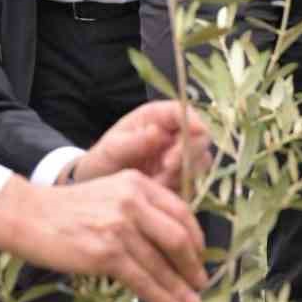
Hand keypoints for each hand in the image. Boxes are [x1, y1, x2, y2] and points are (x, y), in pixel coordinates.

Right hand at [0, 171, 206, 301]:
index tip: (200, 257)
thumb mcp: (109, 194)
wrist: (29, 216)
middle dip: (193, 266)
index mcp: (137, 183)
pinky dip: (160, 297)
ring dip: (179, 288)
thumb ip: (139, 209)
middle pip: (178, 238)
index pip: (181, 211)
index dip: (196, 238)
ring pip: (161, 263)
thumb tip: (170, 246)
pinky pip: (141, 280)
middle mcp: (132, 201)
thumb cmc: (67, 210)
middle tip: (200, 284)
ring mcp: (120, 227)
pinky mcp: (106, 253)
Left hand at [72, 99, 210, 190]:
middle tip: (166, 166)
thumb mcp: (111, 149)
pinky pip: (194, 183)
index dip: (193, 120)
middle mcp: (174, 135)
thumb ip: (133, 141)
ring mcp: (181, 158)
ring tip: (155, 180)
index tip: (194, 132)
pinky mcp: (183, 180)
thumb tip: (157, 132)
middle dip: (187, 152)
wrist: (99, 187)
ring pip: (201, 162)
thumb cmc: (103, 160)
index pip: (184, 111)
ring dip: (182, 173)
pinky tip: (159, 190)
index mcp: (158, 117)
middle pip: (200, 137)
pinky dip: (180, 188)